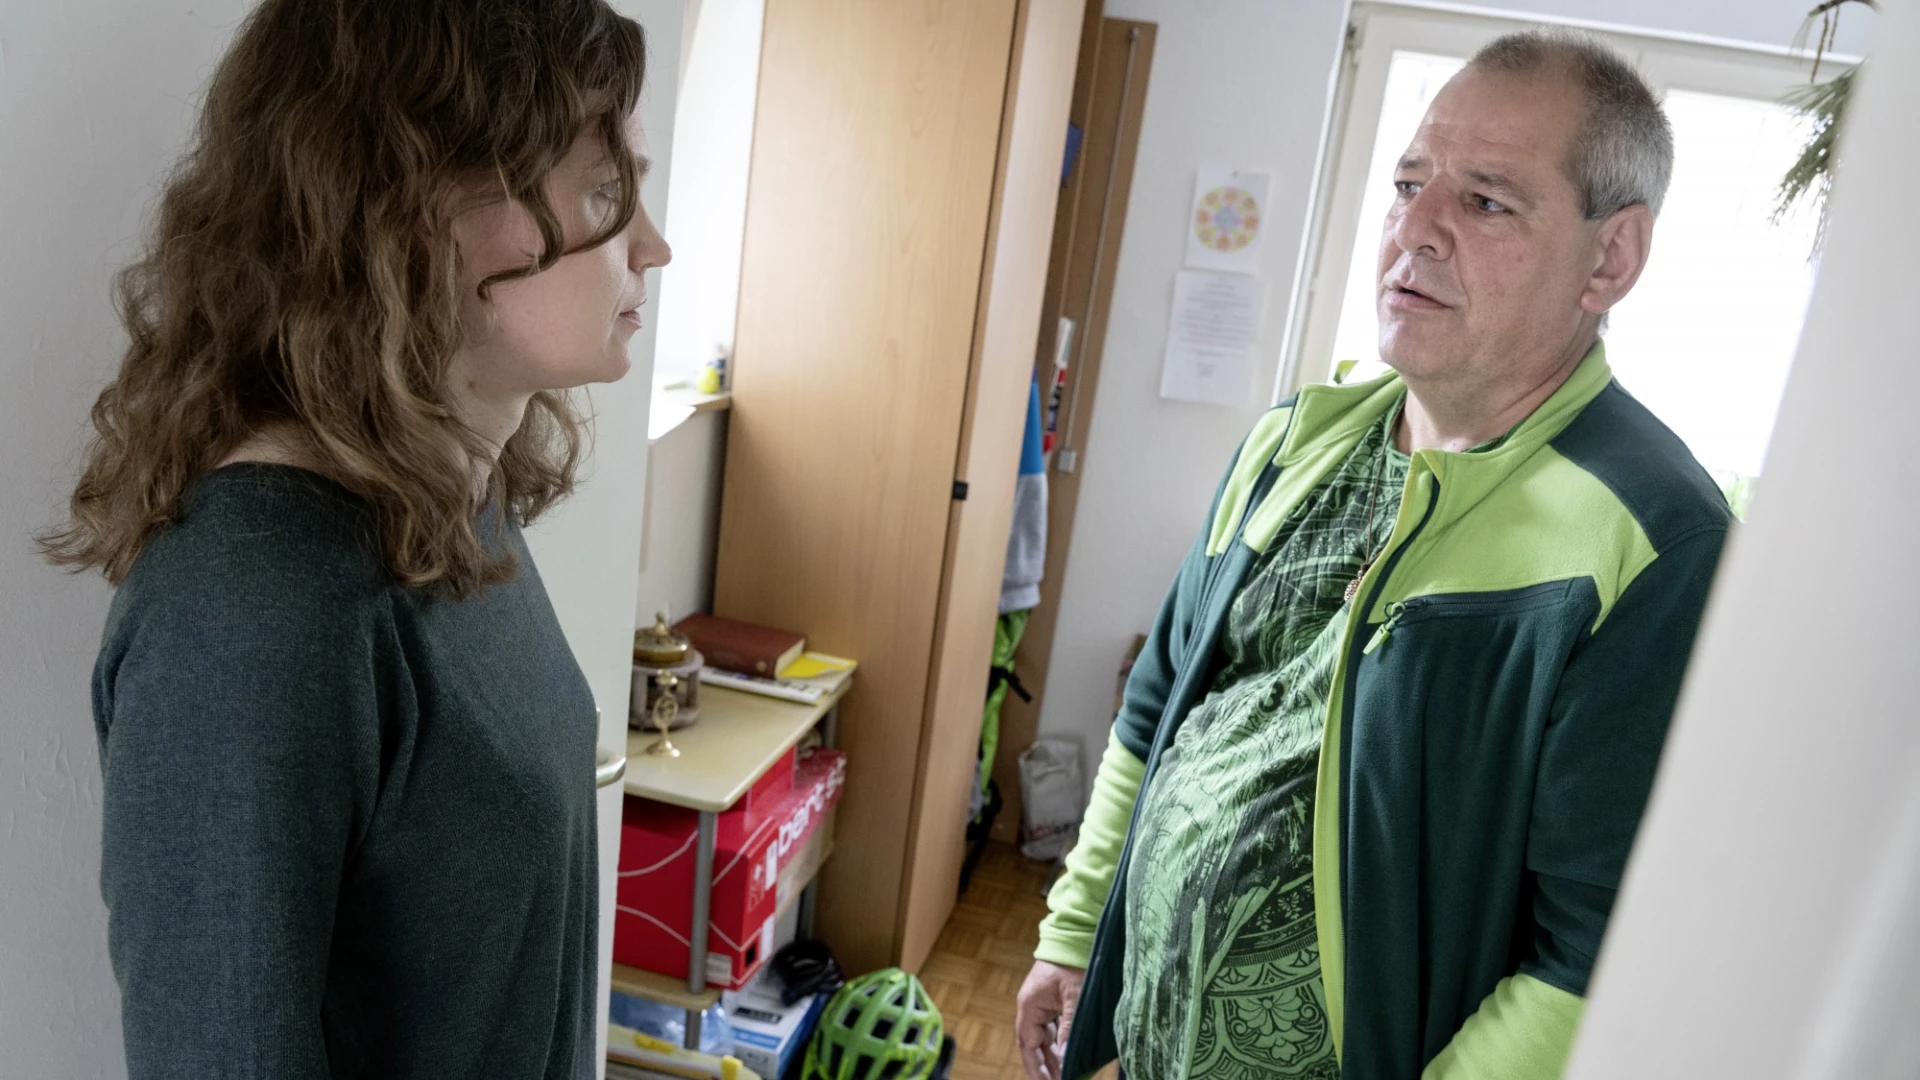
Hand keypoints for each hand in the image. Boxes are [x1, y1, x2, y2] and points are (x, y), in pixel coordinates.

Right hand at [1015, 960, 1084, 1079]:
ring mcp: (1040, 1003)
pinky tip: (1067, 1054)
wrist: (1075, 937)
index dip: (1036, 1066)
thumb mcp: (1074, 996)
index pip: (1028, 1044)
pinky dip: (1058, 1042)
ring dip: (1052, 1055)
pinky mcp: (1051, 1000)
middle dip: (1044, 1065)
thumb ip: (1069, 1027)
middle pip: (1033, 1043)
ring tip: (1064, 1074)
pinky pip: (1051, 1027)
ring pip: (1043, 1036)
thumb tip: (1065, 1055)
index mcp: (1030, 1005)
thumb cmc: (1073, 963)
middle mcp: (1031, 1006)